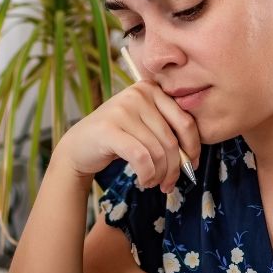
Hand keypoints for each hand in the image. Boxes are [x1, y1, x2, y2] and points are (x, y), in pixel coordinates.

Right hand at [53, 80, 200, 193]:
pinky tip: (144, 181)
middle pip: (171, 139)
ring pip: (158, 151)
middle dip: (174, 168)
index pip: (186, 121)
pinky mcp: (109, 129)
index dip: (193, 148)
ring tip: (153, 183)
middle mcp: (138, 94)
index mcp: (151, 89)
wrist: (78, 147)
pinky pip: (141, 157)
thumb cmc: (117, 139)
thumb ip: (167, 131)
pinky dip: (147, 174)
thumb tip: (192, 158)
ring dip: (159, 175)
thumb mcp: (144, 126)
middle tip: (169, 184)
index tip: (190, 166)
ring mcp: (122, 109)